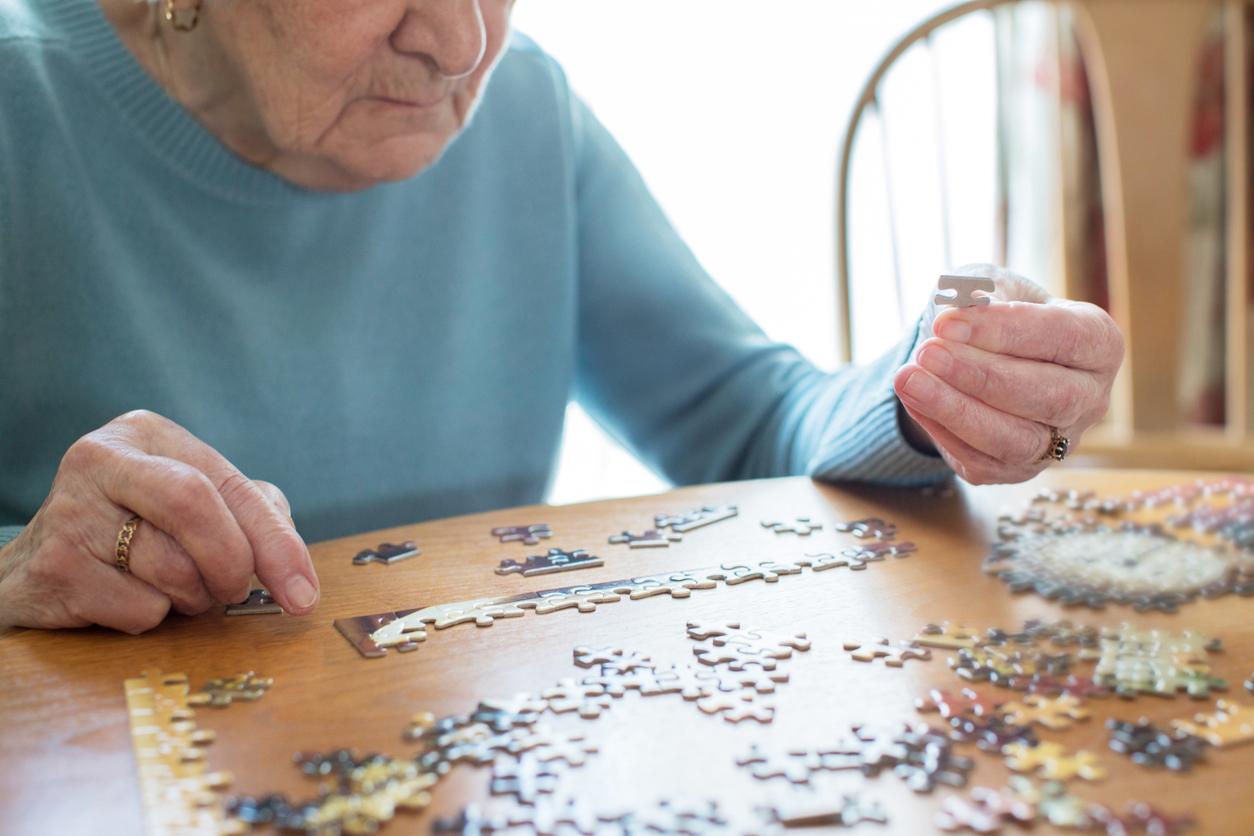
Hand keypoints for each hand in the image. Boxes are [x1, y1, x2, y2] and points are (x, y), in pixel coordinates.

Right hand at [0, 410, 317, 632]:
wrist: (38, 566)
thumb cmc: (136, 530)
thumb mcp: (194, 501)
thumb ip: (251, 513)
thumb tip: (295, 568)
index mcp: (146, 434)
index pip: (228, 485)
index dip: (276, 542)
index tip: (304, 592)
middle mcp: (101, 461)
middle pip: (196, 509)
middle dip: (233, 564)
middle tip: (235, 591)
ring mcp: (70, 513)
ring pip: (173, 570)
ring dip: (193, 596)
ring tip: (174, 587)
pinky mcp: (54, 569)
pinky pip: (140, 609)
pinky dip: (153, 617)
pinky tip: (128, 597)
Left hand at [893, 264, 1123, 484]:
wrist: (977, 352)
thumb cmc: (994, 312)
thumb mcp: (988, 285)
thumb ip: (979, 290)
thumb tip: (962, 303)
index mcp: (1098, 342)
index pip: (1064, 337)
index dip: (1005, 331)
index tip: (947, 322)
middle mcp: (1090, 397)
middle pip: (1050, 396)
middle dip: (982, 376)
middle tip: (927, 353)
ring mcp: (1059, 441)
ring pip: (1018, 441)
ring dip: (957, 411)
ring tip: (908, 380)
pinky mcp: (1020, 470)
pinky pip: (983, 463)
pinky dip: (943, 432)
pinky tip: (913, 400)